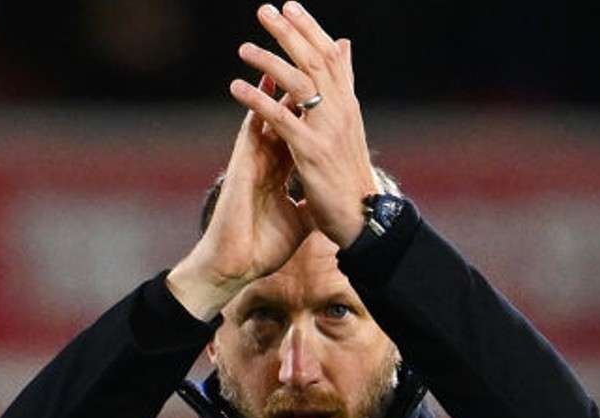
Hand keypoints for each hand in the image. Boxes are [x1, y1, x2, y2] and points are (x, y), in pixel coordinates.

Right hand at [166, 73, 309, 320]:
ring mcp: (255, 159)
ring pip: (269, 112)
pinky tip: (267, 81)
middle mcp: (269, 158)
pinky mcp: (242, 165)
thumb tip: (331, 202)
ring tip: (288, 53)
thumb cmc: (263, 248)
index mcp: (283, 171)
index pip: (303, 130)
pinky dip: (258, 104)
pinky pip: (251, 127)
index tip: (337, 85)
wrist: (238, 265)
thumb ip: (313, 203)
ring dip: (278, 85)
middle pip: (288, 113)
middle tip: (313, 53)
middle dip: (300, 86)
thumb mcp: (300, 223)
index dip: (319, 108)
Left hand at [230, 2, 378, 248]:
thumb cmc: (349, 172)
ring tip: (243, 48)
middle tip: (264, 10)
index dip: (310, 29)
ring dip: (269, 62)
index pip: (330, 55)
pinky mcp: (311, 152)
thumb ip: (342, 84)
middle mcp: (340, 110)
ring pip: (299, 83)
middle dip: (289, 32)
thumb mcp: (348, 122)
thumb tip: (343, 45)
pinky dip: (258, 100)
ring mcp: (326, 130)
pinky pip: (282, 119)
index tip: (289, 6)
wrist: (362, 215)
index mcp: (347, 103)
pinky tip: (237, 87)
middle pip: (314, 60)